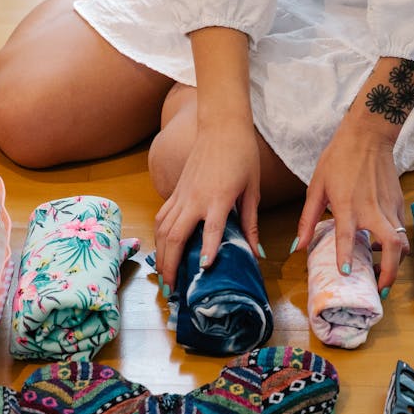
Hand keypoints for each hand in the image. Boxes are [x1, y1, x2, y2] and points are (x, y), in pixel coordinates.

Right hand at [154, 120, 261, 289]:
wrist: (222, 125)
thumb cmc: (243, 156)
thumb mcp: (252, 190)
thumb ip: (250, 223)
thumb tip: (255, 253)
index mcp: (218, 198)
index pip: (211, 230)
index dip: (207, 250)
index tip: (203, 269)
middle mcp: (195, 198)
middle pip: (175, 235)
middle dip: (171, 264)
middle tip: (172, 287)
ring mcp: (181, 194)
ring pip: (163, 229)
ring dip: (161, 254)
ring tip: (163, 276)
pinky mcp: (175, 191)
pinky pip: (161, 217)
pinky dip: (158, 236)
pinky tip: (160, 250)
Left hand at [293, 118, 407, 293]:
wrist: (368, 135)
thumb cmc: (339, 158)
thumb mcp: (317, 186)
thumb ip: (308, 219)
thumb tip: (297, 246)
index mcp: (349, 206)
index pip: (348, 236)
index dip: (347, 256)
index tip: (346, 273)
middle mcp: (373, 210)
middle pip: (393, 247)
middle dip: (390, 272)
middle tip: (381, 288)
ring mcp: (390, 207)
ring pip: (402, 242)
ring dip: (395, 262)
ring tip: (381, 272)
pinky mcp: (399, 203)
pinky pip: (400, 230)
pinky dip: (394, 244)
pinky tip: (380, 247)